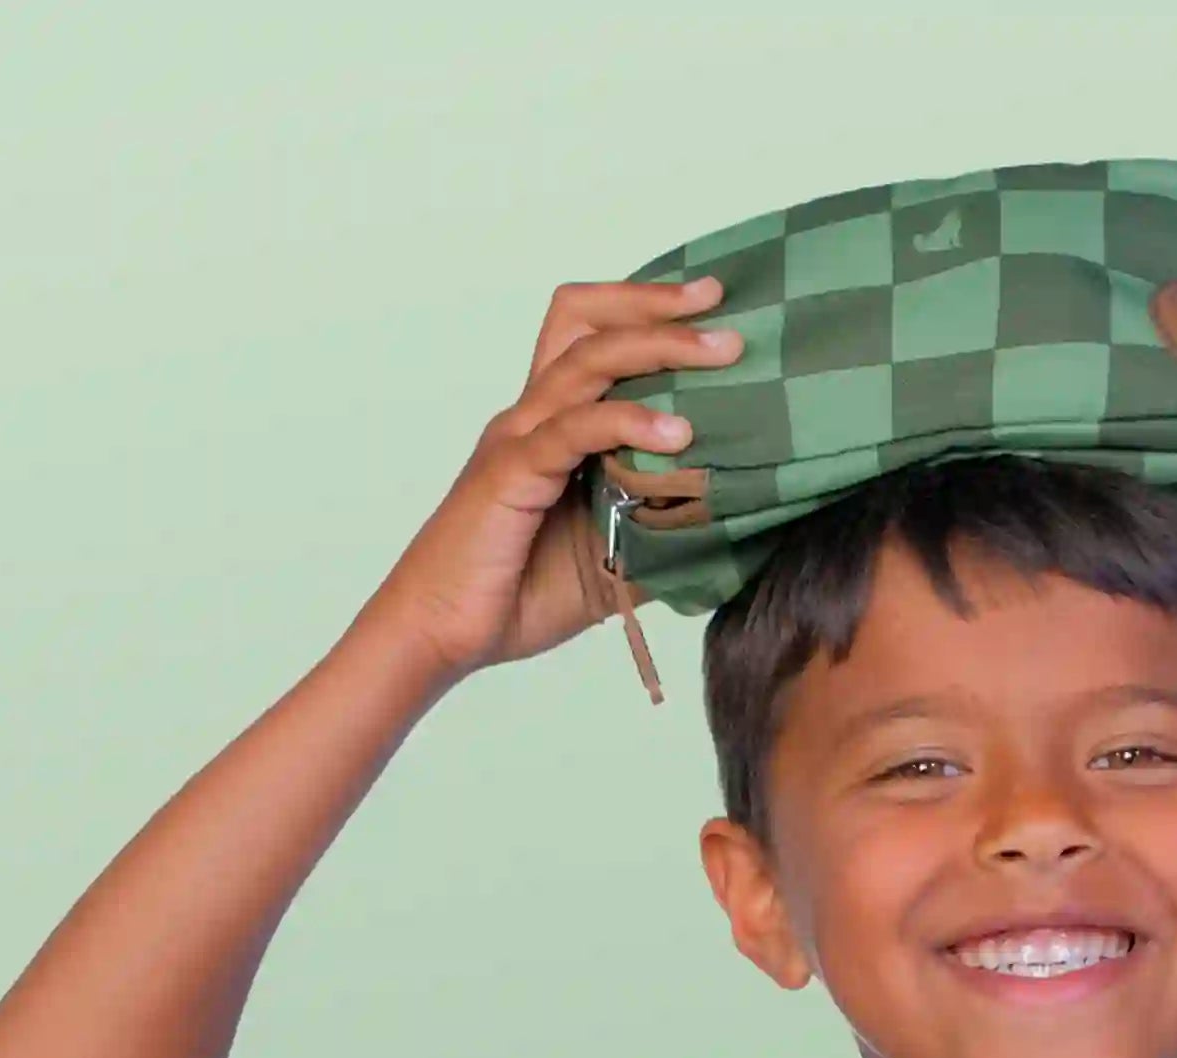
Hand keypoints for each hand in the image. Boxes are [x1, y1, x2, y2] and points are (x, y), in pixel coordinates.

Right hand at [359, 278, 744, 679]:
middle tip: (720, 303)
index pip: (592, 337)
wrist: (442, 635)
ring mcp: (518, 440)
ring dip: (660, 347)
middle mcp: (531, 417)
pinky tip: (678, 432)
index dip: (645, 311)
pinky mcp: (510, 473)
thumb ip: (664, 535)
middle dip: (656, 305)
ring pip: (587, 362)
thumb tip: (734, 530)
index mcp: (552, 427)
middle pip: (586, 323)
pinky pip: (574, 430)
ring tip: (722, 352)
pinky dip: (629, 420)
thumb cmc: (520, 597)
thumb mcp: (616, 562)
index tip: (711, 307)